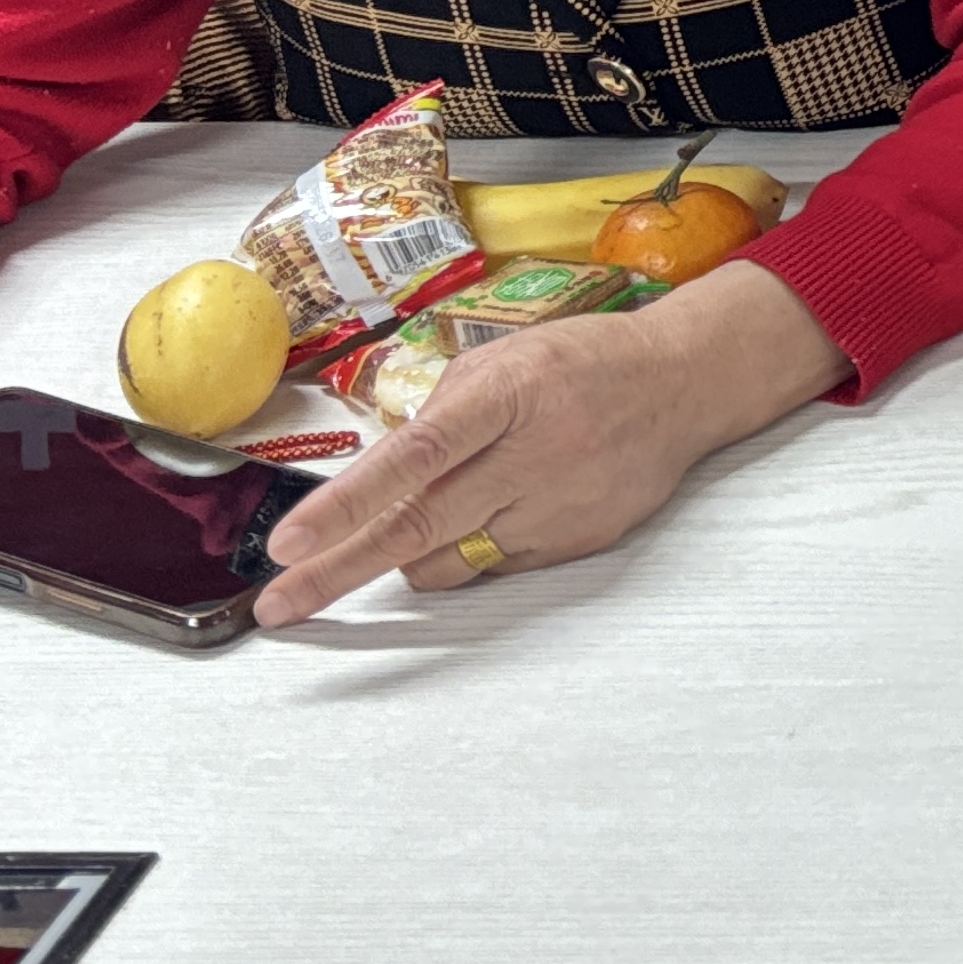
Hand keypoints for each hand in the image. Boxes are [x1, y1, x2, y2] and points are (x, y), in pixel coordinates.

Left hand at [252, 261, 844, 624]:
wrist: (683, 383)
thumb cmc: (585, 363)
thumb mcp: (504, 359)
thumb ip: (441, 413)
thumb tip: (375, 474)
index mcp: (507, 396)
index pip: (412, 459)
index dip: (345, 505)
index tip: (288, 543)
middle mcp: (531, 456)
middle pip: (416, 529)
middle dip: (335, 571)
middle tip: (279, 604)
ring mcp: (556, 507)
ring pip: (446, 562)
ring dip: (407, 553)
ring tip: (418, 523)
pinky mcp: (576, 543)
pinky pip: (492, 567)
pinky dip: (472, 549)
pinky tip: (494, 511)